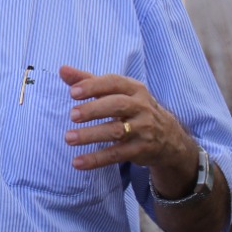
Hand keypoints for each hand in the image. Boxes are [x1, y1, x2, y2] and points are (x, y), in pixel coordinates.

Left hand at [59, 65, 196, 178]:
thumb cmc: (132, 108)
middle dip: (93, 109)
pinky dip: (96, 159)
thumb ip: (88, 81)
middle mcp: (141, 107)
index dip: (92, 86)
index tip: (72, 92)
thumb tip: (63, 69)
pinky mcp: (140, 149)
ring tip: (68, 138)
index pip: (113, 83)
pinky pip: (116, 154)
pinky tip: (78, 162)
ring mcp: (143, 129)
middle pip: (117, 105)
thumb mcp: (115, 92)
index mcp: (134, 89)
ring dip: (91, 135)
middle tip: (72, 115)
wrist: (168, 137)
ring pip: (116, 131)